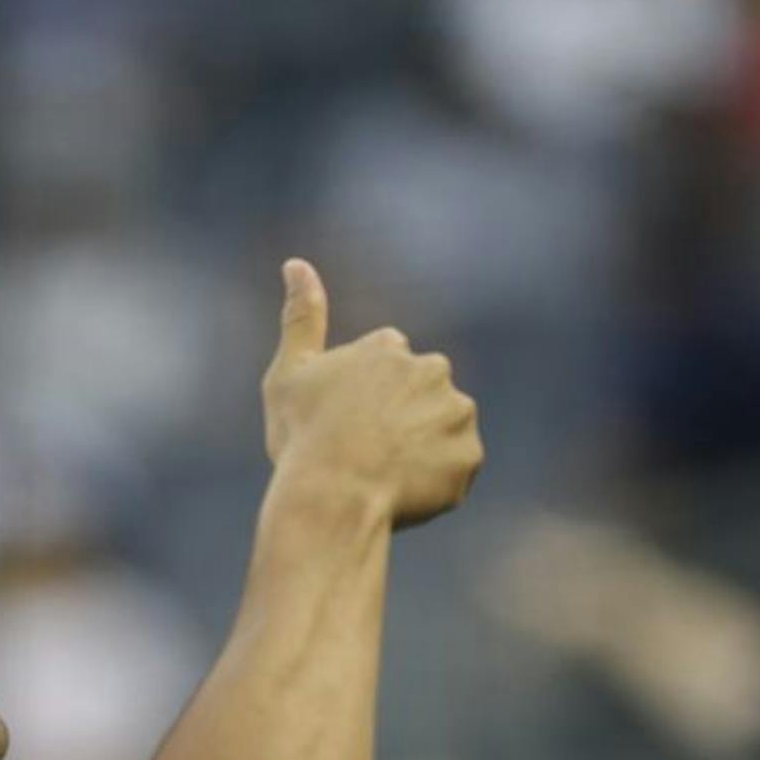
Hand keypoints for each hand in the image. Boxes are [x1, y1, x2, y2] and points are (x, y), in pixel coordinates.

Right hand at [261, 258, 483, 528]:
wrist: (334, 497)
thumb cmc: (304, 437)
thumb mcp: (289, 373)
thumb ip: (302, 317)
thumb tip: (296, 262)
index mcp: (389, 348)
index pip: (385, 368)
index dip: (362, 399)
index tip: (342, 422)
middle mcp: (432, 370)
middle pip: (418, 397)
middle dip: (399, 419)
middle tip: (363, 453)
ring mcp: (456, 413)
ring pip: (440, 431)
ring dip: (420, 449)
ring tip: (381, 477)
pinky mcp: (469, 456)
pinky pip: (455, 469)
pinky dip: (434, 482)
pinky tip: (401, 494)